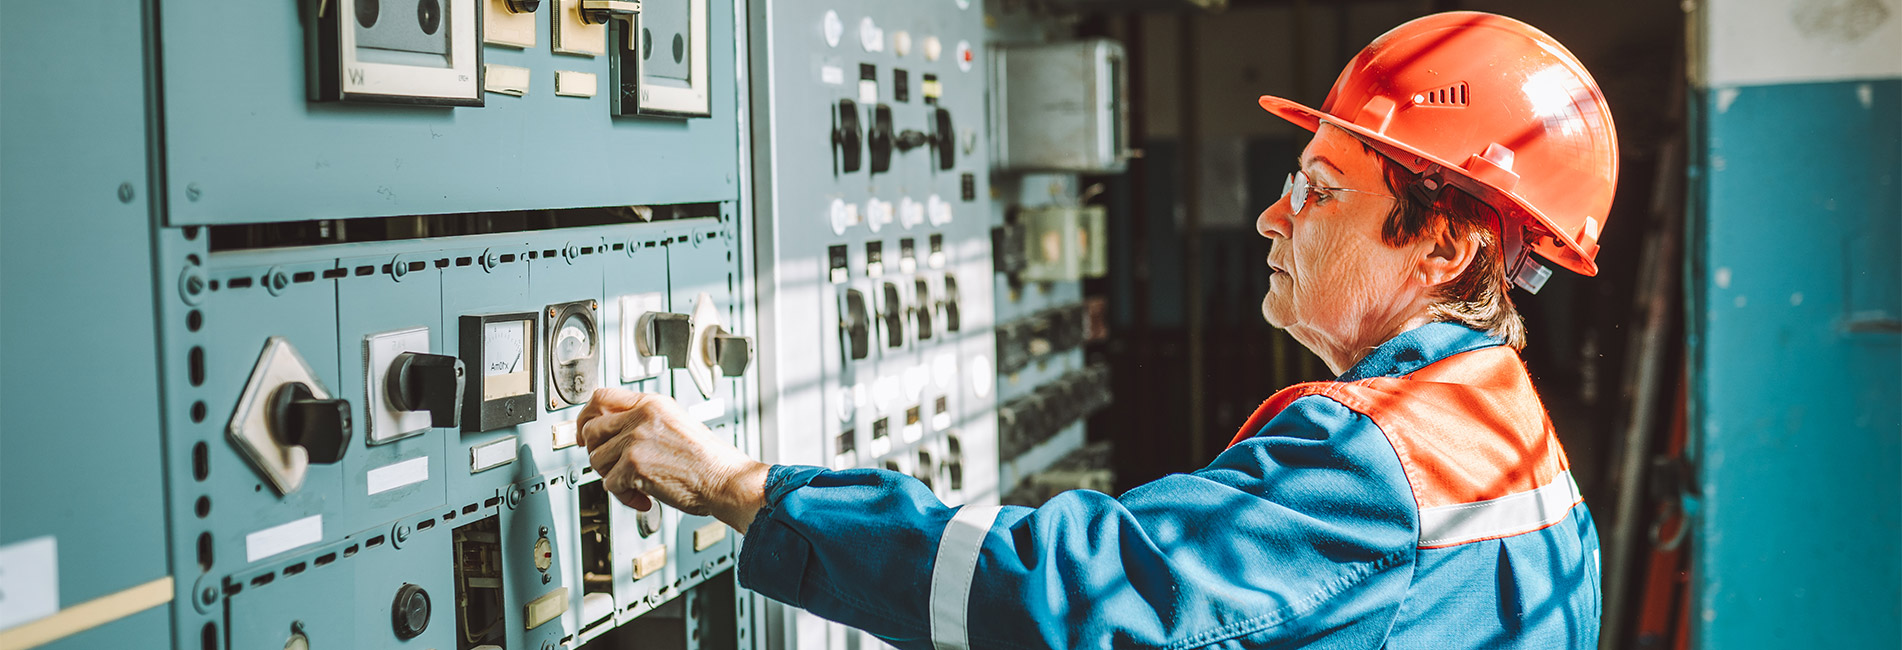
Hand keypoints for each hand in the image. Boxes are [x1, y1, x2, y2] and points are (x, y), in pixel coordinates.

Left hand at [576, 388, 768, 532]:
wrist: (726, 480)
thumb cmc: (709, 460)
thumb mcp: (677, 424)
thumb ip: (645, 422)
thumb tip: (615, 434)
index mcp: (653, 404)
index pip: (602, 397)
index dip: (586, 416)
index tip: (585, 433)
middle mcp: (642, 417)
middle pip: (592, 429)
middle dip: (597, 452)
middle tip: (611, 466)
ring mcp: (636, 440)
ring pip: (597, 459)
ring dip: (612, 478)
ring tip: (634, 484)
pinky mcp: (634, 465)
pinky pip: (610, 485)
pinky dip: (625, 497)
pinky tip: (644, 498)